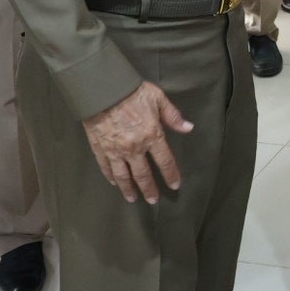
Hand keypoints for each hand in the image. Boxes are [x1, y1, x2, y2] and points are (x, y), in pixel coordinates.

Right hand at [82, 81, 193, 203]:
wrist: (103, 90)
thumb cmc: (133, 92)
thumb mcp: (158, 98)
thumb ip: (173, 116)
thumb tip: (188, 128)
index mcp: (152, 136)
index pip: (165, 161)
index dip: (171, 174)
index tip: (175, 185)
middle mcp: (135, 148)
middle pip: (143, 174)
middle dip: (149, 189)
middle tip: (153, 200)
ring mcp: (116, 151)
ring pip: (124, 176)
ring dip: (129, 189)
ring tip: (133, 198)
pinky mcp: (100, 149)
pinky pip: (106, 167)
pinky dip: (111, 177)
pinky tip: (115, 183)